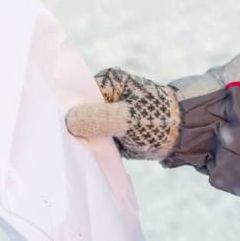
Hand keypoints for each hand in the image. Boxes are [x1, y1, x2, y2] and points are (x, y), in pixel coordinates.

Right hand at [65, 68, 180, 160]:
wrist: (188, 134)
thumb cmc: (160, 119)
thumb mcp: (128, 118)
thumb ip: (99, 118)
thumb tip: (68, 121)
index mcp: (108, 81)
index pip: (76, 94)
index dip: (64, 111)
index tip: (52, 129)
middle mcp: (105, 96)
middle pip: (79, 113)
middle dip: (71, 128)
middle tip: (57, 146)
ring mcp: (109, 115)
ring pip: (86, 128)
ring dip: (81, 141)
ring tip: (67, 155)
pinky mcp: (114, 132)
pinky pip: (96, 140)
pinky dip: (92, 149)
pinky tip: (82, 159)